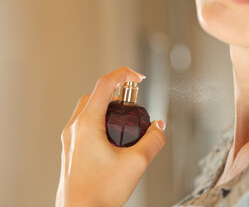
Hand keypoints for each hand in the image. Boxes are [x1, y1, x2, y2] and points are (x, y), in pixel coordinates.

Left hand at [56, 67, 165, 206]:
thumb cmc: (99, 193)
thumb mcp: (136, 163)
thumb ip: (153, 140)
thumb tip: (159, 126)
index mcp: (87, 124)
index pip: (105, 85)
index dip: (124, 74)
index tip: (139, 77)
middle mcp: (75, 128)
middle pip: (96, 95)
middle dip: (117, 92)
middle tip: (134, 100)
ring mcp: (70, 138)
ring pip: (89, 109)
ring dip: (108, 106)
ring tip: (125, 119)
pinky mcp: (71, 149)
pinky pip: (85, 124)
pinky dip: (101, 120)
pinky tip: (114, 137)